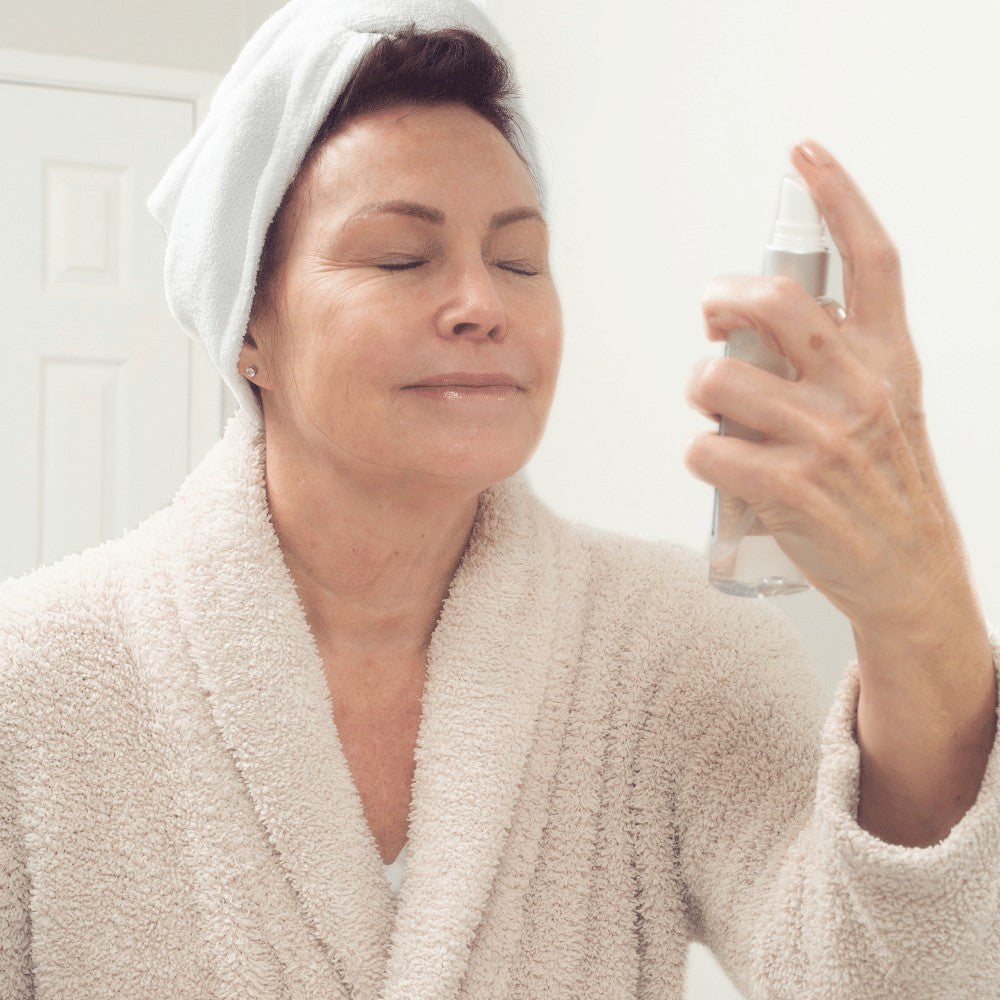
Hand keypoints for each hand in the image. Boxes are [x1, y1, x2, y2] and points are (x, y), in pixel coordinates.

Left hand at [685, 140, 960, 633]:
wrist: (909, 575)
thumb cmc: (883, 485)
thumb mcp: (886, 405)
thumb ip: (839, 355)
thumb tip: (763, 313)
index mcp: (889, 360)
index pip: (872, 260)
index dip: (839, 196)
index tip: (805, 153)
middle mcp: (860, 390)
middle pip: (773, 304)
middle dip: (722, 299)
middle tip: (714, 319)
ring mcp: (824, 442)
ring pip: (717, 380)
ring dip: (699, 390)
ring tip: (716, 413)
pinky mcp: (789, 491)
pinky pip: (705, 450)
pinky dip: (699, 454)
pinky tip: (721, 465)